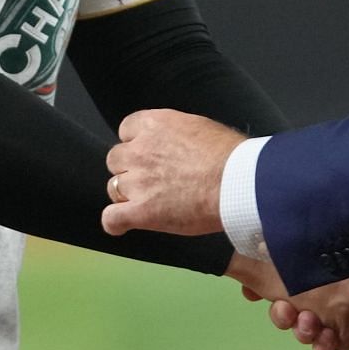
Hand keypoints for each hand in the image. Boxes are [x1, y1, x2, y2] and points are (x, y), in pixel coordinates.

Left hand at [101, 109, 246, 236]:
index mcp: (154, 125)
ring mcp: (137, 181)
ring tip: (147, 201)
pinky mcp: (141, 211)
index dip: (136, 143)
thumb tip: (177, 145)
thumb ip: (176, 134)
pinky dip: (115, 223)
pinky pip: (111, 218)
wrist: (236, 181)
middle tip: (150, 178)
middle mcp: (140, 150)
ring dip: (127, 194)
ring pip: (113, 187)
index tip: (148, 152)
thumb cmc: (230, 155)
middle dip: (129, 168)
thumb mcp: (199, 127)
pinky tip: (124, 224)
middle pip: (115, 158)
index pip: (126, 129)